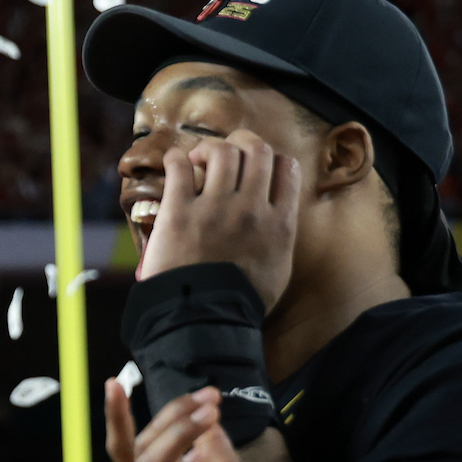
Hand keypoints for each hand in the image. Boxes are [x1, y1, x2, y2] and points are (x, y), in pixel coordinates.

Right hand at [105, 382, 298, 461]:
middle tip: (208, 398)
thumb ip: (218, 453)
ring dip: (176, 436)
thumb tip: (209, 417)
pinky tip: (198, 454)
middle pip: (140, 449)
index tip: (119, 379)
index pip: (129, 447)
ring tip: (208, 416)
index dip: (117, 415)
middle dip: (169, 416)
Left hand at [141, 130, 299, 309]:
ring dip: (208, 148)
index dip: (271, 157)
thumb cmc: (241, 299)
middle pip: (256, 148)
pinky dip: (176, 158)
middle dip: (240, 143)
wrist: (204, 318)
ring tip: (199, 163)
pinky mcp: (180, 211)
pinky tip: (174, 165)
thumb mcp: (278, 268)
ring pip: (221, 151)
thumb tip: (277, 214)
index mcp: (279, 223)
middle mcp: (251, 209)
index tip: (255, 166)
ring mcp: (215, 208)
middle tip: (224, 155)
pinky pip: (180, 166)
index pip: (286, 167)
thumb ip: (280, 235)